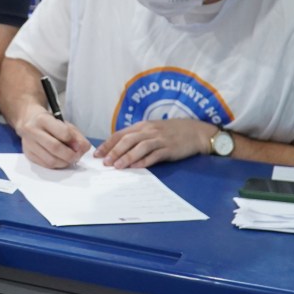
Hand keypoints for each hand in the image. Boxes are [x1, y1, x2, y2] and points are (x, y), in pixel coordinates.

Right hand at [15, 107, 90, 168]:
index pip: (63, 132)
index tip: (79, 146)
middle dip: (70, 155)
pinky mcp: (28, 154)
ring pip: (50, 160)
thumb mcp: (64, 123)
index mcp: (42, 119)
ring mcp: (28, 144)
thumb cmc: (49, 122)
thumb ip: (76, 135)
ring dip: (64, 162)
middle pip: (55, 148)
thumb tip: (84, 148)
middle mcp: (32, 131)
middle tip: (77, 156)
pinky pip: (45, 165)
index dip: (74, 142)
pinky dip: (57, 165)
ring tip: (69, 159)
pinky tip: (61, 160)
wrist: (28, 121)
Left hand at [95, 119, 213, 168]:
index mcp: (142, 126)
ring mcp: (159, 139)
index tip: (98, 154)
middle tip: (105, 162)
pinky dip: (144, 161)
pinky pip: (155, 155)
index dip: (108, 144)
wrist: (195, 131)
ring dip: (127, 157)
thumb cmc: (170, 132)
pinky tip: (136, 167)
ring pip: (140, 147)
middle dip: (114, 151)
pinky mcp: (169, 149)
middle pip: (128, 140)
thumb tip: (117, 148)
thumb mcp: (152, 129)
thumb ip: (137, 137)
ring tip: (117, 166)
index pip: (120, 134)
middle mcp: (149, 131)